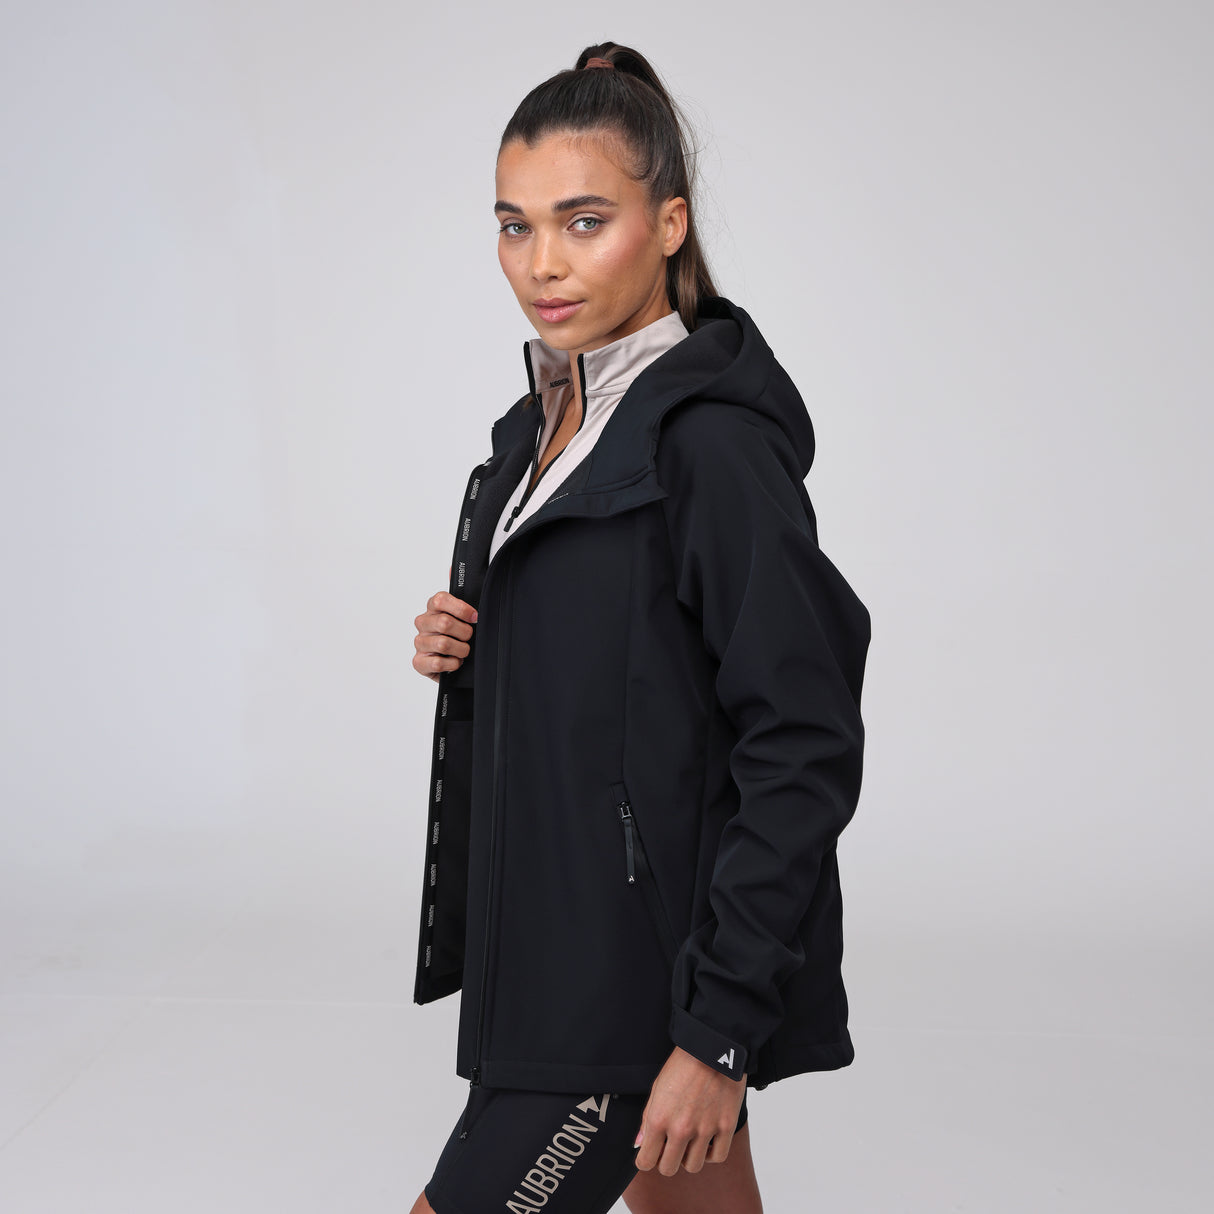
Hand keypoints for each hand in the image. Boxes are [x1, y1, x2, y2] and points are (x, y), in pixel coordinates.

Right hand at [412, 569, 477, 682]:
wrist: (455, 662)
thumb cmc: (460, 635)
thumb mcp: (465, 613)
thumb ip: (461, 591)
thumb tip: (452, 568)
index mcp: (433, 607)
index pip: (440, 600)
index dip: (462, 609)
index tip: (475, 617)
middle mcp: (423, 622)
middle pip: (444, 623)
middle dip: (464, 633)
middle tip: (469, 638)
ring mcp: (419, 642)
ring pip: (443, 643)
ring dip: (460, 650)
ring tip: (463, 652)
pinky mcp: (418, 662)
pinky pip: (437, 663)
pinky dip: (452, 664)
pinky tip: (454, 662)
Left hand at [634, 1046, 746, 1175]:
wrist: (712, 1046)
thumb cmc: (682, 1064)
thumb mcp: (657, 1087)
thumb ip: (647, 1118)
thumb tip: (639, 1143)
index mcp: (658, 1118)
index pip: (645, 1161)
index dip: (646, 1159)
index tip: (650, 1153)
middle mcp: (680, 1128)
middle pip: (668, 1168)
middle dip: (666, 1161)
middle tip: (669, 1147)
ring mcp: (705, 1129)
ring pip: (692, 1166)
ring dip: (689, 1157)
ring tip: (689, 1140)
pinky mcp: (726, 1126)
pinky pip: (717, 1157)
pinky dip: (711, 1153)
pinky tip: (707, 1141)